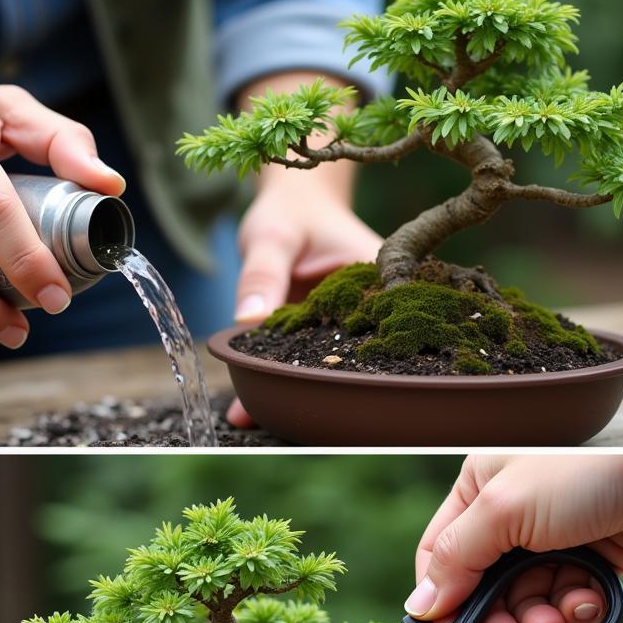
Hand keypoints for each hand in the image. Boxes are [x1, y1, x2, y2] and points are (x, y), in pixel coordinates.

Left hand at [225, 167, 380, 427]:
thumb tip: (248, 321)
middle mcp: (366, 310)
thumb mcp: (274, 235)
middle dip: (313, 391)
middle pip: (343, 358)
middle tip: (283, 419)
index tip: (318, 394)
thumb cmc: (292, 209)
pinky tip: (245, 409)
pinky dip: (272, 379)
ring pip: (316, 365)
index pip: (371, 330)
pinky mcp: (314, 333)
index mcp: (378, 282)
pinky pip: (295, 359)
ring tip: (255, 419)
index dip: (347, 365)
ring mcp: (339, 326)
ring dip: (287, 391)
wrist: (292, 203)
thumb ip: (263, 274)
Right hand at [405, 454, 622, 622]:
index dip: (442, 597)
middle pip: (483, 588)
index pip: (438, 555)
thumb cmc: (585, 470)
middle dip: (500, 617)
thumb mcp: (503, 510)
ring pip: (526, 601)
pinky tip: (588, 599)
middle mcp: (510, 516)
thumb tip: (419, 607)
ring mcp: (550, 540)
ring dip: (541, 618)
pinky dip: (575, 609)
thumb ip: (455, 558)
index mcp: (478, 490)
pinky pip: (566, 602)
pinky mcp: (589, 561)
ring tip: (559, 616)